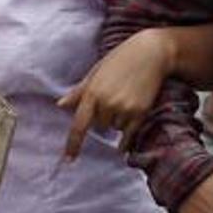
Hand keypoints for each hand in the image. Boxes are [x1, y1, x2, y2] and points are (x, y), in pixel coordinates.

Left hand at [57, 29, 173, 159]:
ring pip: (115, 128)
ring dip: (117, 121)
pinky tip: (123, 146)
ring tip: (126, 99)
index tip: (69, 159)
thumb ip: (79, 92)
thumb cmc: (121, 60)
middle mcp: (107, 103)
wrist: (151, 53)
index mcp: (92, 93)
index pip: (79, 125)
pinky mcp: (140, 112)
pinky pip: (128, 135)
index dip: (73, 144)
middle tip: (114, 98)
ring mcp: (124, 109)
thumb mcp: (96, 73)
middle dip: (103, 118)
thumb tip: (60, 105)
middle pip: (99, 126)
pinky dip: (125, 140)